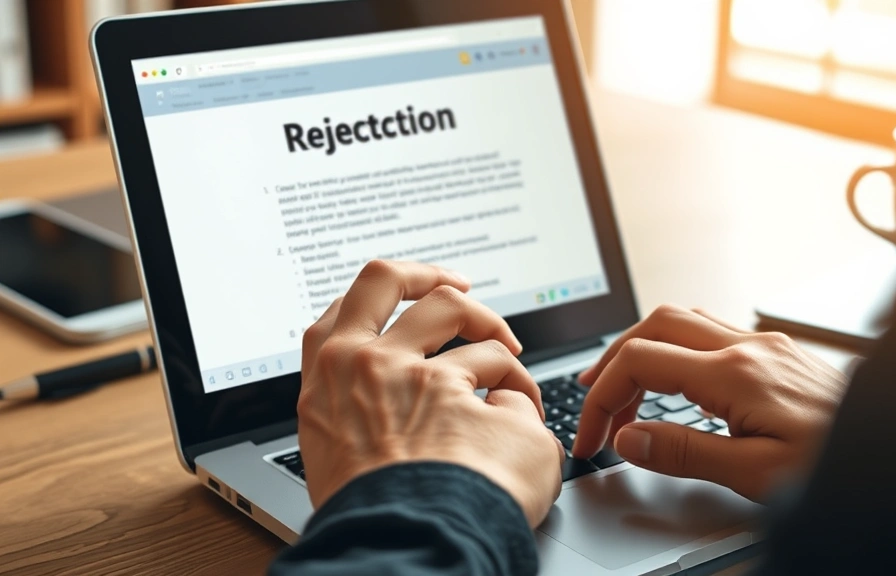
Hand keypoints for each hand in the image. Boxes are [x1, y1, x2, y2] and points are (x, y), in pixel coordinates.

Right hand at [297, 260, 563, 526]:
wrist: (394, 546)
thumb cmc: (372, 515)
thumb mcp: (333, 449)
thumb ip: (359, 404)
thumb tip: (411, 399)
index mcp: (326, 379)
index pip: (346, 307)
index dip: (388, 291)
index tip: (411, 292)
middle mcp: (363, 364)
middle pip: (393, 279)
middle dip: (432, 275)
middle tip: (463, 289)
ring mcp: (412, 373)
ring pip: (457, 311)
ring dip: (491, 331)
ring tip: (512, 361)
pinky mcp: (465, 390)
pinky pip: (504, 367)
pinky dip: (521, 386)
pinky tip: (529, 416)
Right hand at [572, 305, 845, 501]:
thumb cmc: (836, 464)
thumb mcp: (755, 474)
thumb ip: (684, 453)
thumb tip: (628, 437)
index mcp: (736, 374)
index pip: (641, 361)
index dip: (603, 397)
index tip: (593, 436)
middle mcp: (748, 348)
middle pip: (654, 325)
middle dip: (612, 360)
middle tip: (594, 401)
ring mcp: (764, 346)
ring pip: (681, 321)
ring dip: (642, 349)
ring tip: (623, 388)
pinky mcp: (777, 354)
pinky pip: (710, 331)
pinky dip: (675, 350)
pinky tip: (675, 381)